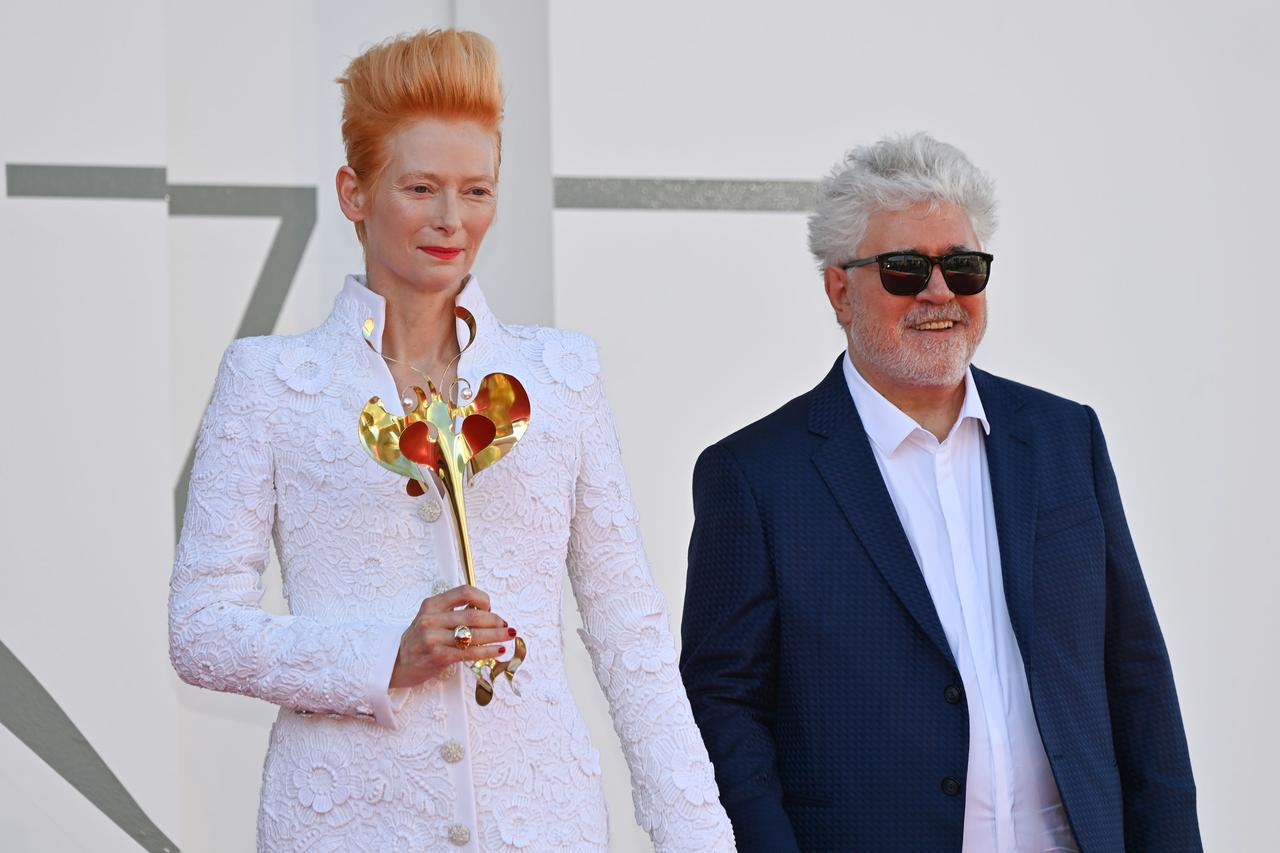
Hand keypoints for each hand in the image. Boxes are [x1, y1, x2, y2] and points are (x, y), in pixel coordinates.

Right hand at [388, 585, 515, 689]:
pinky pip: (469, 652)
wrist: (396, 663)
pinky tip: (498, 650)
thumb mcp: (431, 618)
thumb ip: (453, 612)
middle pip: (472, 615)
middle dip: (495, 621)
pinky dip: (487, 651)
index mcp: (432, 604)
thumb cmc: (419, 640)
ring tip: (508, 636)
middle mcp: (431, 619)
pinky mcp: (438, 656)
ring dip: (496, 635)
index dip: (482, 599)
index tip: (490, 608)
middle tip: (506, 626)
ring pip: (473, 634)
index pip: (464, 592)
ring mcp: (434, 638)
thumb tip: (487, 613)